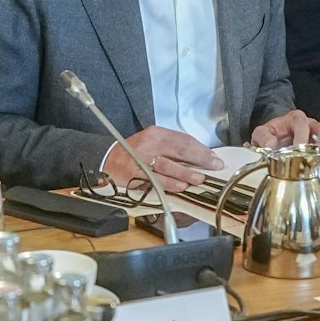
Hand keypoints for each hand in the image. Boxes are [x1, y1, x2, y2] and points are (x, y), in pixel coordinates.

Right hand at [102, 126, 218, 192]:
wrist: (106, 159)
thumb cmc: (133, 153)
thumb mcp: (152, 143)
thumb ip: (172, 148)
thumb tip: (198, 158)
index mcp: (156, 133)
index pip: (183, 139)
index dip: (201, 149)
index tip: (214, 158)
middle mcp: (149, 143)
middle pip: (179, 149)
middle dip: (199, 158)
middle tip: (214, 166)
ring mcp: (141, 158)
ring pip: (168, 164)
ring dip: (186, 172)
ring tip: (200, 178)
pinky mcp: (134, 173)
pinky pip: (154, 178)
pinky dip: (168, 183)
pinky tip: (181, 187)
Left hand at [250, 110, 319, 148]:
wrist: (275, 139)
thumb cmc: (271, 134)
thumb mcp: (261, 133)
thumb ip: (263, 137)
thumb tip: (271, 145)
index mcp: (295, 119)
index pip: (301, 123)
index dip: (301, 136)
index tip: (298, 147)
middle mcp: (309, 125)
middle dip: (319, 142)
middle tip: (312, 155)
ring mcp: (317, 136)